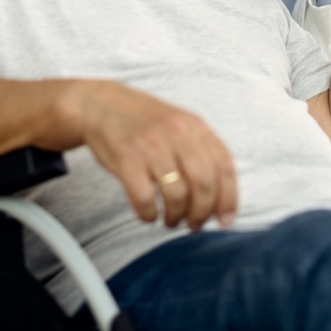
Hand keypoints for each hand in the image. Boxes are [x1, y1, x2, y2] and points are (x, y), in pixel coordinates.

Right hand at [77, 81, 237, 230]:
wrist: (101, 105)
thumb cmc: (145, 122)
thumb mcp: (180, 125)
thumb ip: (201, 152)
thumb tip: (220, 197)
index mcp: (195, 126)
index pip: (224, 167)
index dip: (228, 199)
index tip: (225, 220)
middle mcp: (177, 134)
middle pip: (204, 184)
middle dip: (202, 213)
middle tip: (195, 224)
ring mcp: (151, 146)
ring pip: (177, 194)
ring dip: (177, 216)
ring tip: (171, 220)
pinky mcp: (126, 159)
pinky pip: (145, 198)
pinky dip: (149, 214)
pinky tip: (149, 215)